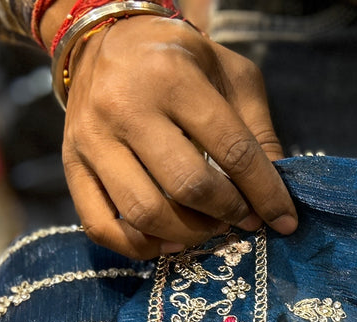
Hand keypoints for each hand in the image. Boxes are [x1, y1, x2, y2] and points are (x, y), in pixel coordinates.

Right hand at [59, 13, 296, 257]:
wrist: (108, 40)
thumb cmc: (181, 62)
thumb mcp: (232, 76)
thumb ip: (258, 132)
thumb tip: (277, 196)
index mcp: (172, 77)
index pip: (231, 150)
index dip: (265, 193)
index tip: (284, 220)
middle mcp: (125, 106)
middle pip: (187, 186)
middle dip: (228, 213)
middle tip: (245, 219)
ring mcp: (92, 139)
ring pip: (145, 213)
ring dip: (189, 234)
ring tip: (210, 227)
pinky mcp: (71, 165)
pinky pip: (101, 226)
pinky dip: (140, 246)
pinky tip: (169, 241)